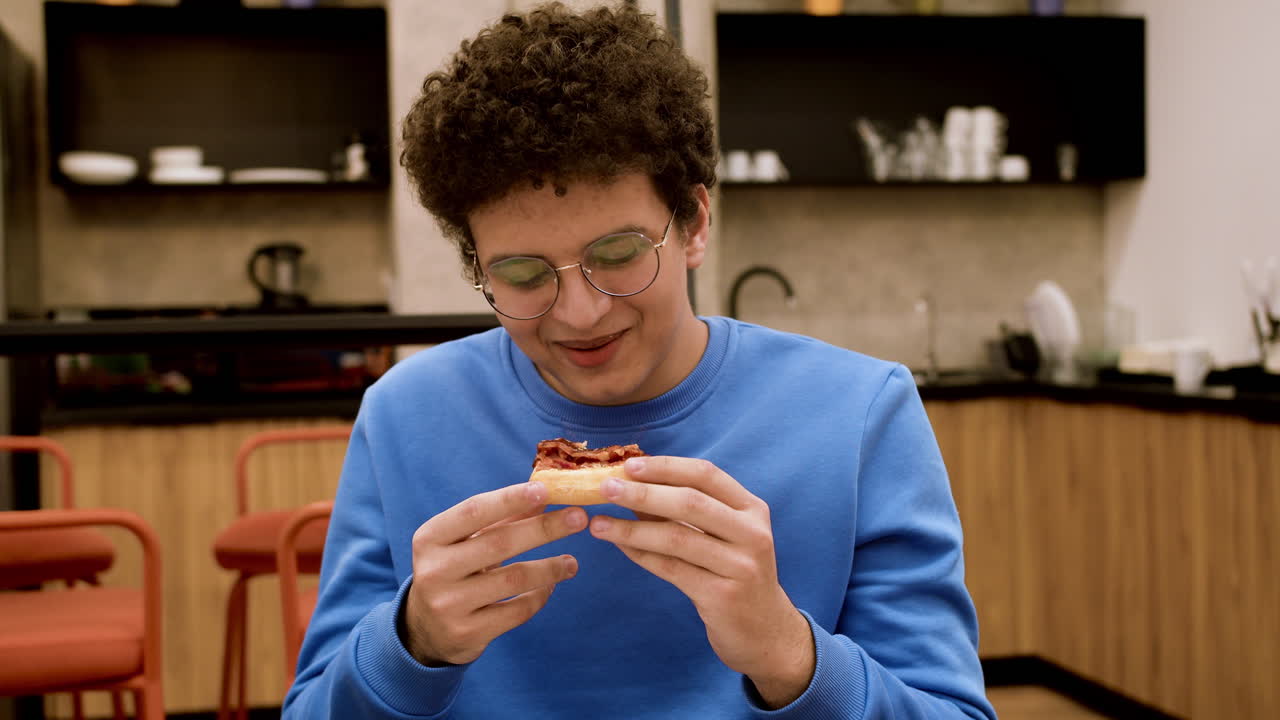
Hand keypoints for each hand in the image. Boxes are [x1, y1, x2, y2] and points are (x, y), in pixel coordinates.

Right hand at [402, 481, 587, 665]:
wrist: (426, 630)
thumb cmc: (453, 571)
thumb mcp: (466, 542)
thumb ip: (500, 519)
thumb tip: (545, 493)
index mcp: (430, 538)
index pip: (474, 510)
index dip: (510, 498)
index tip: (546, 490)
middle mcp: (435, 570)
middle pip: (499, 543)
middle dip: (544, 528)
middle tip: (579, 518)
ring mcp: (449, 604)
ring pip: (514, 579)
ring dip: (551, 567)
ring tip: (572, 563)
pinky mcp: (467, 633)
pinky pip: (517, 611)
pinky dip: (540, 595)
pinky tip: (551, 585)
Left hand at [588, 457, 814, 707]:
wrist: (765, 631)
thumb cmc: (734, 574)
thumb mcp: (721, 536)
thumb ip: (683, 511)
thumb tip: (631, 485)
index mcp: (752, 509)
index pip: (706, 474)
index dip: (665, 467)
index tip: (628, 465)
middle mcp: (752, 533)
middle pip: (690, 502)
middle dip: (643, 493)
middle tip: (605, 489)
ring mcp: (740, 566)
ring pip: (676, 538)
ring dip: (631, 529)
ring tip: (597, 524)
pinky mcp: (723, 596)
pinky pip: (672, 569)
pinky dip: (641, 555)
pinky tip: (620, 546)